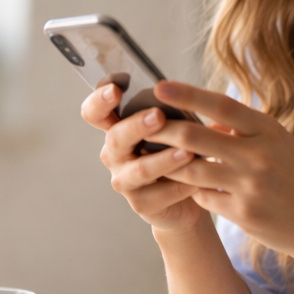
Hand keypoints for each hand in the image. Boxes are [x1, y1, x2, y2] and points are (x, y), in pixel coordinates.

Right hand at [80, 84, 204, 234]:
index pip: (95, 113)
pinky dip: (180, 187)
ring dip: (165, 159)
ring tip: (188, 152)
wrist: (188, 198)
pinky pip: (159, 195)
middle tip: (159, 116)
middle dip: (137, 125)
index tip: (115, 90)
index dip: (100, 101)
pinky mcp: (140, 204)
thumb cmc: (178, 153)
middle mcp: (115, 155)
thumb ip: (174, 114)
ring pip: (141, 169)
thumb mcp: (176, 129)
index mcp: (118, 129)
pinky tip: (198, 182)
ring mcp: (124, 181)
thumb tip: (186, 94)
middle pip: (116, 138)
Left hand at [142, 81, 293, 266]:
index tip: (160, 86)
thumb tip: (204, 121)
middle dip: (163, 130)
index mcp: (268, 130)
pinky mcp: (243, 214)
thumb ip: (242, 131)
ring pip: (192, 171)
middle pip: (196, 138)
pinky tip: (190, 188)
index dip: (188, 95)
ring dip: (170, 164)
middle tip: (140, 124)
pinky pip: (203, 198)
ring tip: (152, 156)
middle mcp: (258, 156)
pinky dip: (193, 191)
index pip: (221, 105)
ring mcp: (250, 187)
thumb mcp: (277, 144)